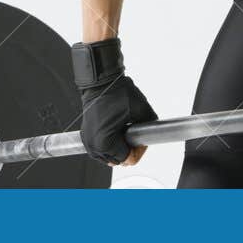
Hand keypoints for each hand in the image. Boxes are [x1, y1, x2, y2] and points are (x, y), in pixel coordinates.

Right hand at [70, 37, 156, 165]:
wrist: (100, 81)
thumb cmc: (117, 92)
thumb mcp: (143, 111)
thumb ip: (152, 127)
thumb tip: (156, 135)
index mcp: (105, 142)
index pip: (127, 159)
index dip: (139, 150)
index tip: (142, 138)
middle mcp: (93, 144)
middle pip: (117, 161)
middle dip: (128, 150)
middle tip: (135, 134)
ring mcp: (88, 140)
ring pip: (108, 157)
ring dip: (119, 148)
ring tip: (125, 132)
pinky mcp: (85, 134)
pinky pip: (100, 149)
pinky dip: (110, 144)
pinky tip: (117, 132)